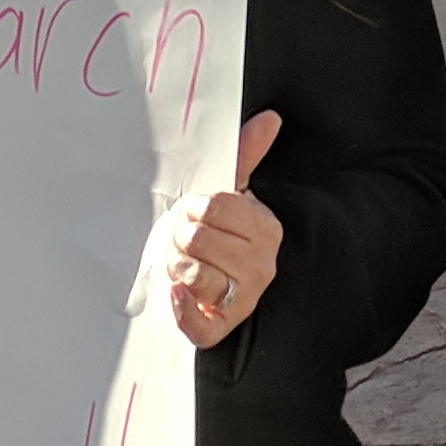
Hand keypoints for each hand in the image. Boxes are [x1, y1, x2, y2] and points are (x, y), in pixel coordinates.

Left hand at [163, 112, 284, 348]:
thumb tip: (270, 118)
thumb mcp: (231, 193)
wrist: (211, 279)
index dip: (195, 207)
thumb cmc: (218, 233)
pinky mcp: (221, 327)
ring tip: (181, 264)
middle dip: (181, 238)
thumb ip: (246, 154)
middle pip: (200, 240)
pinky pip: (198, 323)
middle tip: (184, 241)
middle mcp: (261, 266)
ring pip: (196, 276)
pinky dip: (182, 309)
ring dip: (176, 267)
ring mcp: (244, 299)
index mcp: (266, 229)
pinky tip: (176, 294)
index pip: (216, 206)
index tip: (195, 213)